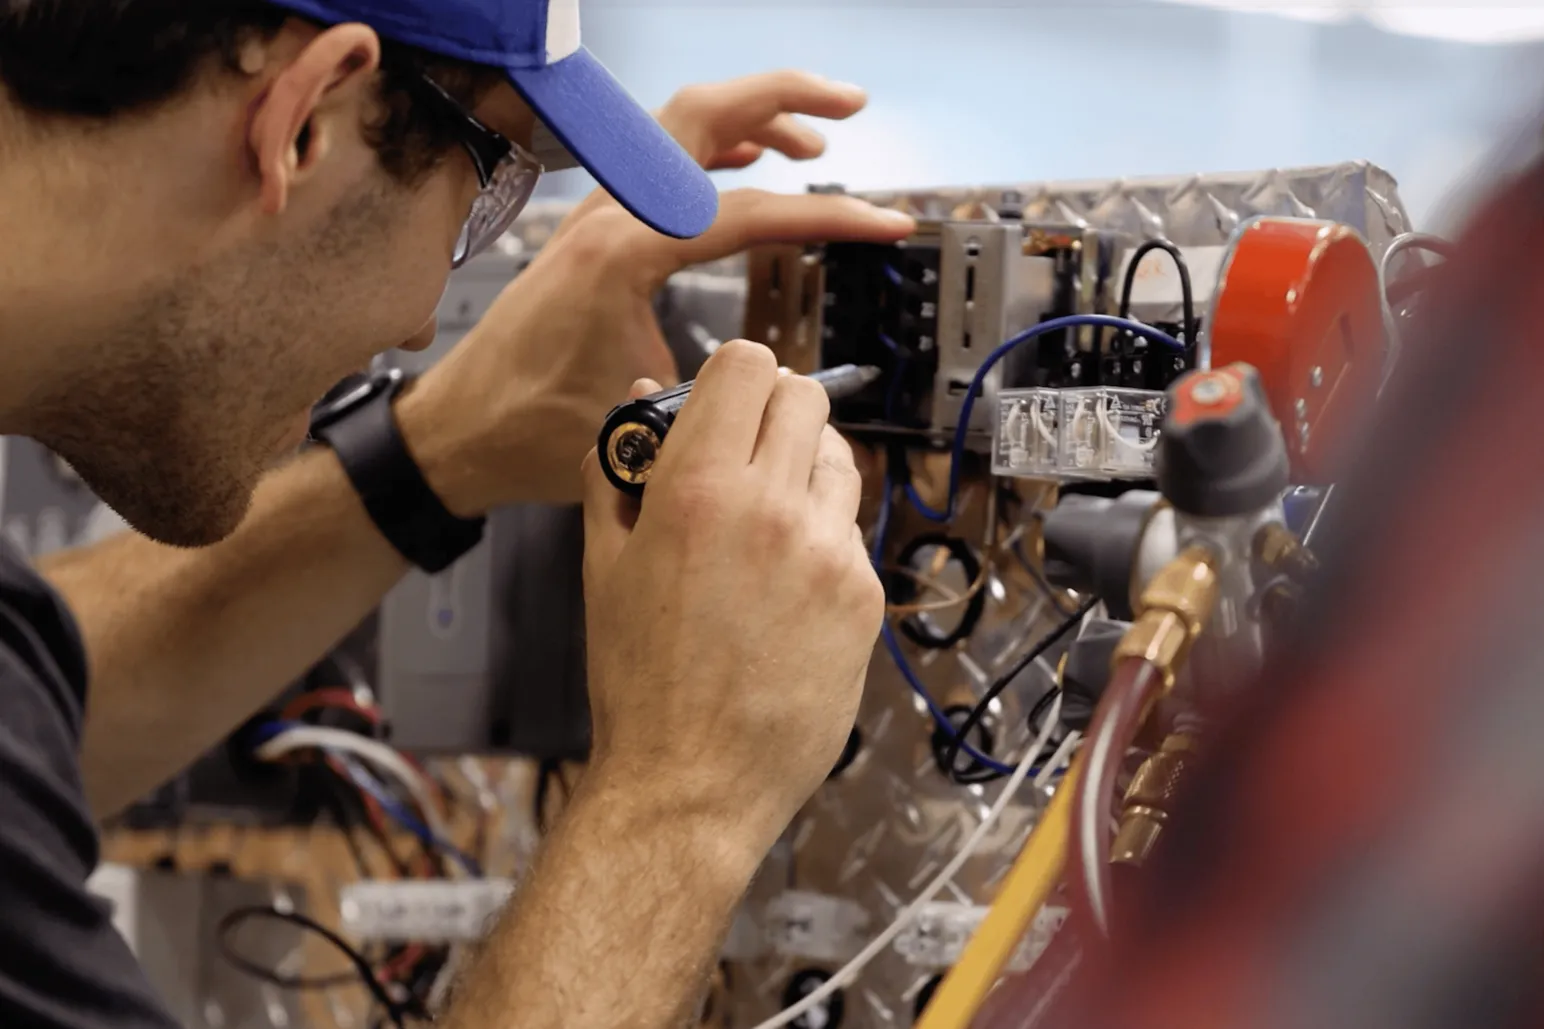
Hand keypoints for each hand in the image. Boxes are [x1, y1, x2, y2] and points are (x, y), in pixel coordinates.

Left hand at [399, 71, 916, 513]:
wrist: (458, 434)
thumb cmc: (528, 430)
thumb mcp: (641, 419)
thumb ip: (714, 388)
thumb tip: (775, 381)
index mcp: (621, 253)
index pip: (749, 211)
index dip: (830, 216)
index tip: (884, 223)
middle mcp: (606, 216)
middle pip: (704, 115)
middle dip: (785, 96)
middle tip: (850, 105)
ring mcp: (595, 217)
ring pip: (680, 131)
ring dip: (751, 118)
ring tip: (813, 140)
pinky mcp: (591, 232)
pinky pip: (661, 166)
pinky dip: (712, 150)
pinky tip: (745, 161)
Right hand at [579, 342, 884, 853]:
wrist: (690, 784)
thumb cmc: (639, 683)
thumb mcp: (602, 564)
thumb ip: (620, 468)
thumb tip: (642, 403)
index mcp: (700, 490)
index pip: (748, 365)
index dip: (734, 372)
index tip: (726, 396)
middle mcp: (775, 510)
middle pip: (805, 397)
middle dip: (774, 410)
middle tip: (748, 448)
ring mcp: (830, 555)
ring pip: (839, 461)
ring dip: (806, 469)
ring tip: (767, 520)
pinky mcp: (863, 598)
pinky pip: (850, 533)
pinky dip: (822, 538)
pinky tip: (785, 585)